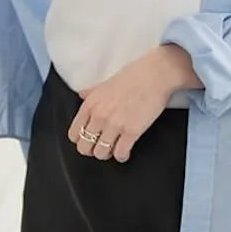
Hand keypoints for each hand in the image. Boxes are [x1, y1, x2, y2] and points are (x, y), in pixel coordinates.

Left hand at [68, 47, 199, 162]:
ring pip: (101, 153)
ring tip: (114, 149)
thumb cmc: (134, 76)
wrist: (156, 74)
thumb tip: (83, 95)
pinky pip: (120, 153)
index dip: (81, 140)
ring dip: (107, 154)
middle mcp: (99, 116)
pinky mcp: (132, 131)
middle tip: (101, 147)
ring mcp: (115, 125)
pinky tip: (125, 152)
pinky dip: (122, 156)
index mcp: (90, 104)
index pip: (74, 134)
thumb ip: (92, 92)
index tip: (89, 140)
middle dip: (92, 150)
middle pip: (85, 147)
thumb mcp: (106, 83)